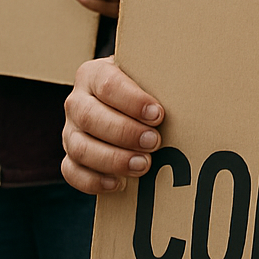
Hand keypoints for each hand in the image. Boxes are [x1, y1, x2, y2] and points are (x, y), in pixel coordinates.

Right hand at [62, 57, 164, 194]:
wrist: (121, 99)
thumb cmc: (140, 86)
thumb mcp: (145, 74)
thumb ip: (157, 81)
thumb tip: (189, 92)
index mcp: (93, 74)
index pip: (108, 85)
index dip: (133, 102)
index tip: (158, 114)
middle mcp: (76, 102)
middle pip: (91, 118)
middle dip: (125, 132)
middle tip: (154, 142)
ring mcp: (70, 131)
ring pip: (80, 148)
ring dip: (113, 159)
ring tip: (143, 165)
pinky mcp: (70, 156)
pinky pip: (72, 172)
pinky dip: (93, 181)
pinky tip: (119, 184)